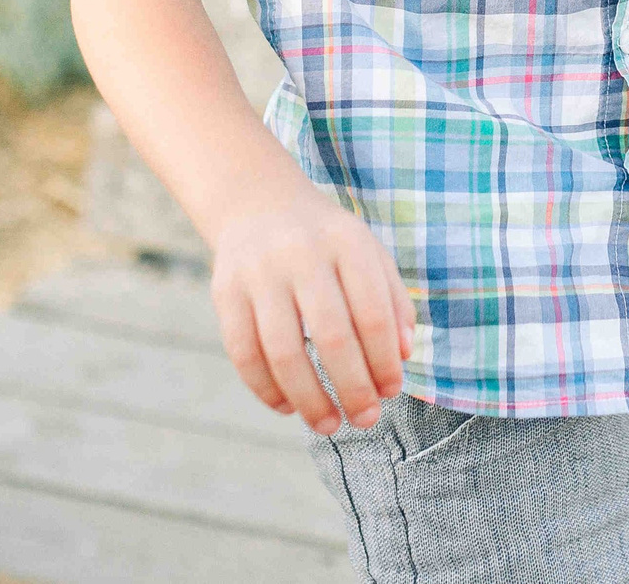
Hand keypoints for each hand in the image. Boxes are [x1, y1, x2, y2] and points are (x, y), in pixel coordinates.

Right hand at [209, 182, 416, 434]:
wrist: (259, 204)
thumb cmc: (328, 243)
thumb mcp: (369, 254)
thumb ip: (393, 302)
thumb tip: (403, 357)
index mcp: (346, 242)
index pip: (372, 313)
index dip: (383, 361)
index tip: (390, 391)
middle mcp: (301, 253)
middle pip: (331, 336)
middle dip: (352, 388)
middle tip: (364, 420)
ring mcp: (258, 273)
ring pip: (283, 352)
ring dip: (309, 399)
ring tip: (328, 425)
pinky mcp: (225, 292)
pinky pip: (243, 352)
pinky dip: (265, 388)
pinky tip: (287, 406)